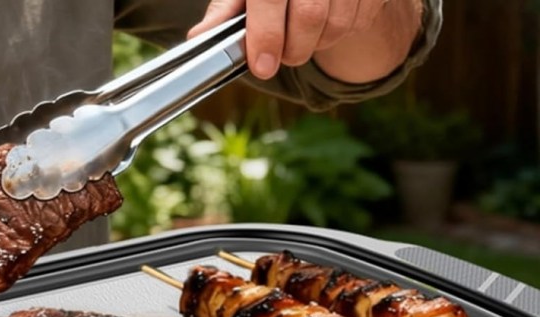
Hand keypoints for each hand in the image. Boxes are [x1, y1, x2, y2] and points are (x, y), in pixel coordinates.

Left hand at [189, 0, 422, 82]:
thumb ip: (225, 12)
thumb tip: (198, 38)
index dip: (266, 33)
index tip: (262, 66)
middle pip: (310, 14)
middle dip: (293, 49)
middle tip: (283, 57)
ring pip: (337, 24)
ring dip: (316, 43)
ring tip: (304, 35)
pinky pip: (358, 22)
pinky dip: (339, 33)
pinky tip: (327, 21)